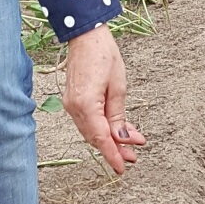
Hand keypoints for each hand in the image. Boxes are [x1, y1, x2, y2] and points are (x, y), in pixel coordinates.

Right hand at [62, 25, 145, 174]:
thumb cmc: (103, 54)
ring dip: (110, 138)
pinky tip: (117, 129)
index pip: (101, 138)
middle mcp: (74, 108)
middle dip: (115, 148)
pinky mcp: (73, 100)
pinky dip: (103, 128)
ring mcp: (71, 104)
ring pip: (92, 131)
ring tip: (131, 143)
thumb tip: (123, 139)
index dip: (113, 155)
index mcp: (85, 105)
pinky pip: (89, 121)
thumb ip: (118, 116)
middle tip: (133, 156)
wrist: (85, 35)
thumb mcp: (118, 86)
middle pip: (95, 137)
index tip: (122, 168)